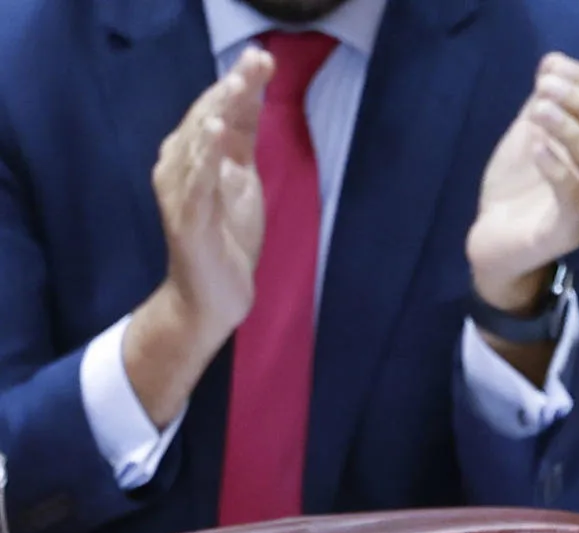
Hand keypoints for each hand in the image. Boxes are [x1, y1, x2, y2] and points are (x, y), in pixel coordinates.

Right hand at [150, 48, 271, 345]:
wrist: (215, 296)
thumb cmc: (227, 238)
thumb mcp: (241, 181)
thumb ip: (240, 143)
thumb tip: (247, 100)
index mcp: (196, 156)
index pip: (218, 111)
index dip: (239, 84)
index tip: (264, 57)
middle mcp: (180, 166)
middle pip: (206, 117)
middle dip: (232, 87)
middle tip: (258, 58)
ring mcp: (180, 192)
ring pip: (198, 142)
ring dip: (218, 109)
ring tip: (236, 83)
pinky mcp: (186, 219)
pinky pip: (195, 181)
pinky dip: (203, 154)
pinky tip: (212, 130)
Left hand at [467, 53, 578, 313]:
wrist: (494, 239)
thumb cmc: (518, 187)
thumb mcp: (531, 134)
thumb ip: (545, 103)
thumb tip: (552, 63)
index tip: (555, 65)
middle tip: (545, 86)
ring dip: (571, 131)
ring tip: (537, 110)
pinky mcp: (568, 234)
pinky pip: (575, 200)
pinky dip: (558, 169)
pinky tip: (536, 148)